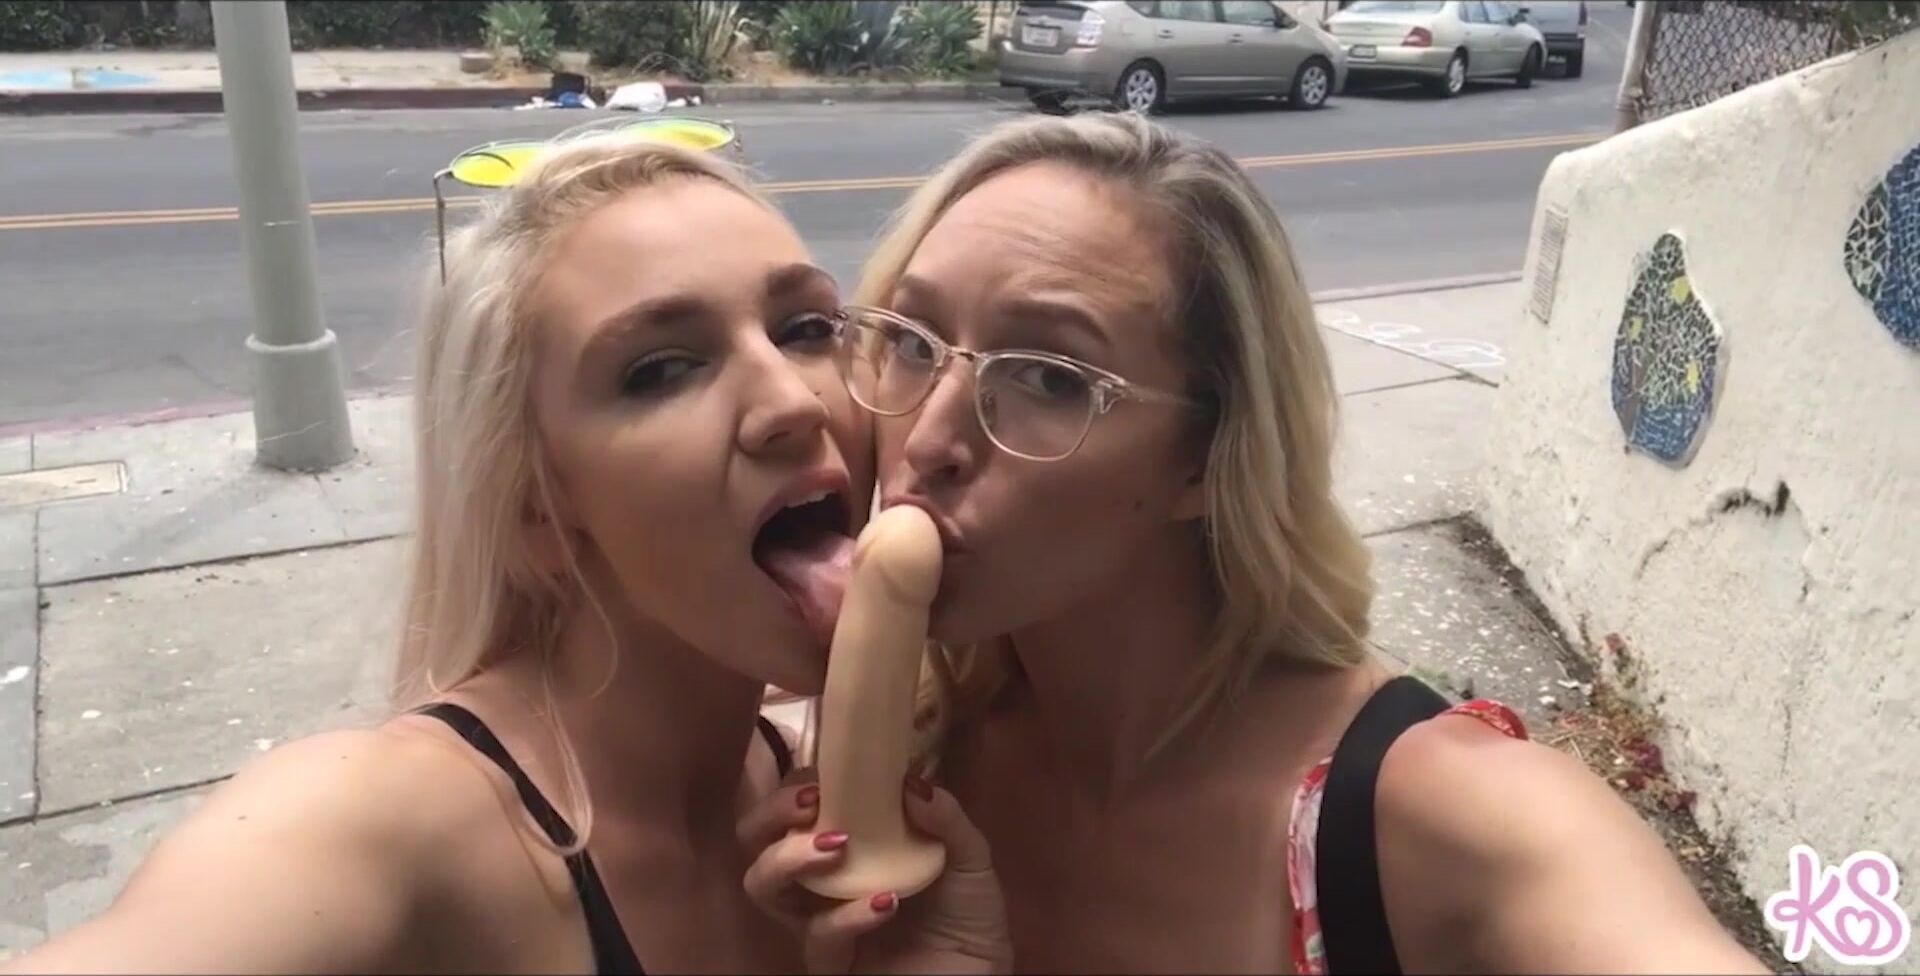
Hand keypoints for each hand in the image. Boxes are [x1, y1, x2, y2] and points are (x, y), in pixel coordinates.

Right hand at [740, 769, 1010, 974]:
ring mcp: (818, 920)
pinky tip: (885, 901)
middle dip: (770, 812)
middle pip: (755, 839)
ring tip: (838, 842)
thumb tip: (909, 780)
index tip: (824, 772)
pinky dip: (847, 916)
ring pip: (763, 885)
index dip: (796, 783)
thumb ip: (945, 818)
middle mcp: (819, 879)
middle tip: (810, 801)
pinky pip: (818, 936)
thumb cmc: (967, 914)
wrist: (980, 974)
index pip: (796, 805)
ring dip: (788, 856)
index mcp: (845, 845)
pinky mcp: (829, 961)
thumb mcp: (968, 857)